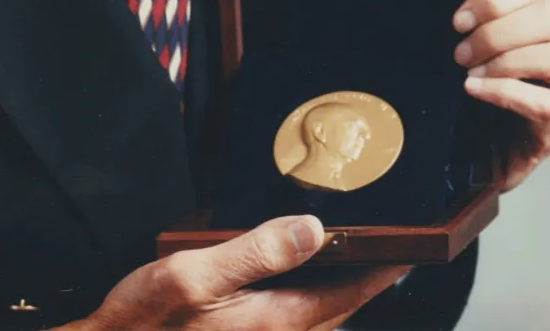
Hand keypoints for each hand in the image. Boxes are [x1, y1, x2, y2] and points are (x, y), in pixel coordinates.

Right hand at [69, 215, 406, 330]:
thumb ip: (255, 251)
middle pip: (336, 312)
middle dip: (361, 283)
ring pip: (315, 323)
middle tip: (382, 251)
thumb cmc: (142, 322)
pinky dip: (305, 305)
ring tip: (345, 263)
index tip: (406, 250)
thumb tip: (313, 229)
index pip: (345, 295)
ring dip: (334, 295)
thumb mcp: (192, 274)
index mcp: (273, 322)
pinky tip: (292, 285)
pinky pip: (289, 327)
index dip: (377, 270)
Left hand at [452, 0, 549, 192]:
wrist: (452, 148)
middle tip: (459, 49)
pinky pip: (549, 104)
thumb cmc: (460, 78)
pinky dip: (509, 92)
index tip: (455, 18)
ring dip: (511, 59)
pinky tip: (475, 91)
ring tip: (468, 72)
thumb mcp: (459, 25)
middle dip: (501, 29)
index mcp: (529, 17)